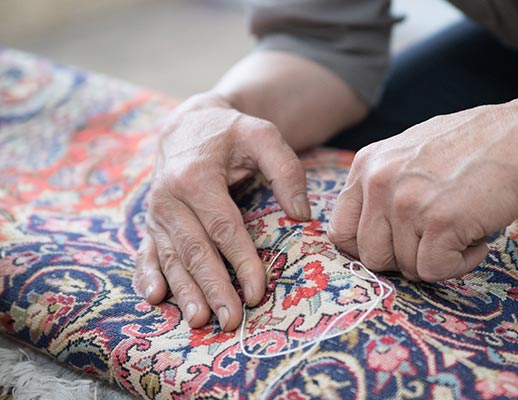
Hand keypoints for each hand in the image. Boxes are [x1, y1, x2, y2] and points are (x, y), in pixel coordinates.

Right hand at [134, 92, 310, 330]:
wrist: (187, 126)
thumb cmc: (230, 133)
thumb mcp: (262, 135)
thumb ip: (286, 170)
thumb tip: (301, 214)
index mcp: (196, 177)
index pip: (223, 228)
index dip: (242, 262)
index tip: (258, 292)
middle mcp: (169, 197)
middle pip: (195, 250)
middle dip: (214, 288)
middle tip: (232, 320)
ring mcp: (156, 213)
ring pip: (171, 258)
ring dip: (184, 291)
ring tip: (199, 321)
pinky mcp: (151, 223)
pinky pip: (147, 252)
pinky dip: (147, 275)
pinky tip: (153, 298)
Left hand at [328, 95, 517, 280]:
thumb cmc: (470, 148)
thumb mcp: (408, 154)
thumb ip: (380, 189)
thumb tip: (364, 238)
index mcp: (366, 166)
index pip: (340, 232)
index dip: (368, 247)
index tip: (397, 245)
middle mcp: (379, 182)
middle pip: (371, 257)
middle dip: (404, 257)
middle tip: (436, 238)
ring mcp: (408, 202)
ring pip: (405, 268)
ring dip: (437, 258)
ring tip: (462, 227)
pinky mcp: (440, 222)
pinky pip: (435, 271)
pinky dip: (461, 264)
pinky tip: (476, 237)